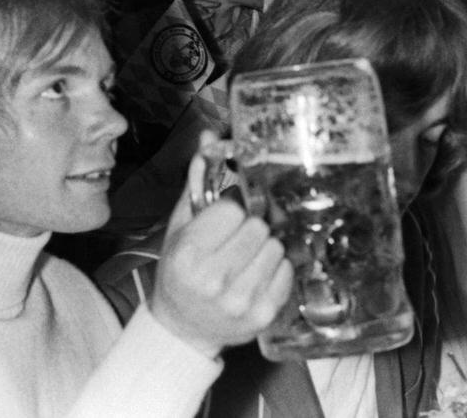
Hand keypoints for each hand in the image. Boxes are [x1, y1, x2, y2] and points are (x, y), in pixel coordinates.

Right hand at [149, 190, 291, 357]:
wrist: (182, 329)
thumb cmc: (180, 274)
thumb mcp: (179, 228)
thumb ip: (197, 181)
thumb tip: (210, 136)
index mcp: (188, 255)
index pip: (233, 210)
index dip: (230, 211)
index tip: (221, 223)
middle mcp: (214, 280)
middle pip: (259, 227)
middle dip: (249, 228)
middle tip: (235, 241)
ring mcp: (241, 301)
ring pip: (276, 246)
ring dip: (264, 247)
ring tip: (245, 259)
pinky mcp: (264, 315)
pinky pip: (287, 270)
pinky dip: (275, 268)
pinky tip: (256, 275)